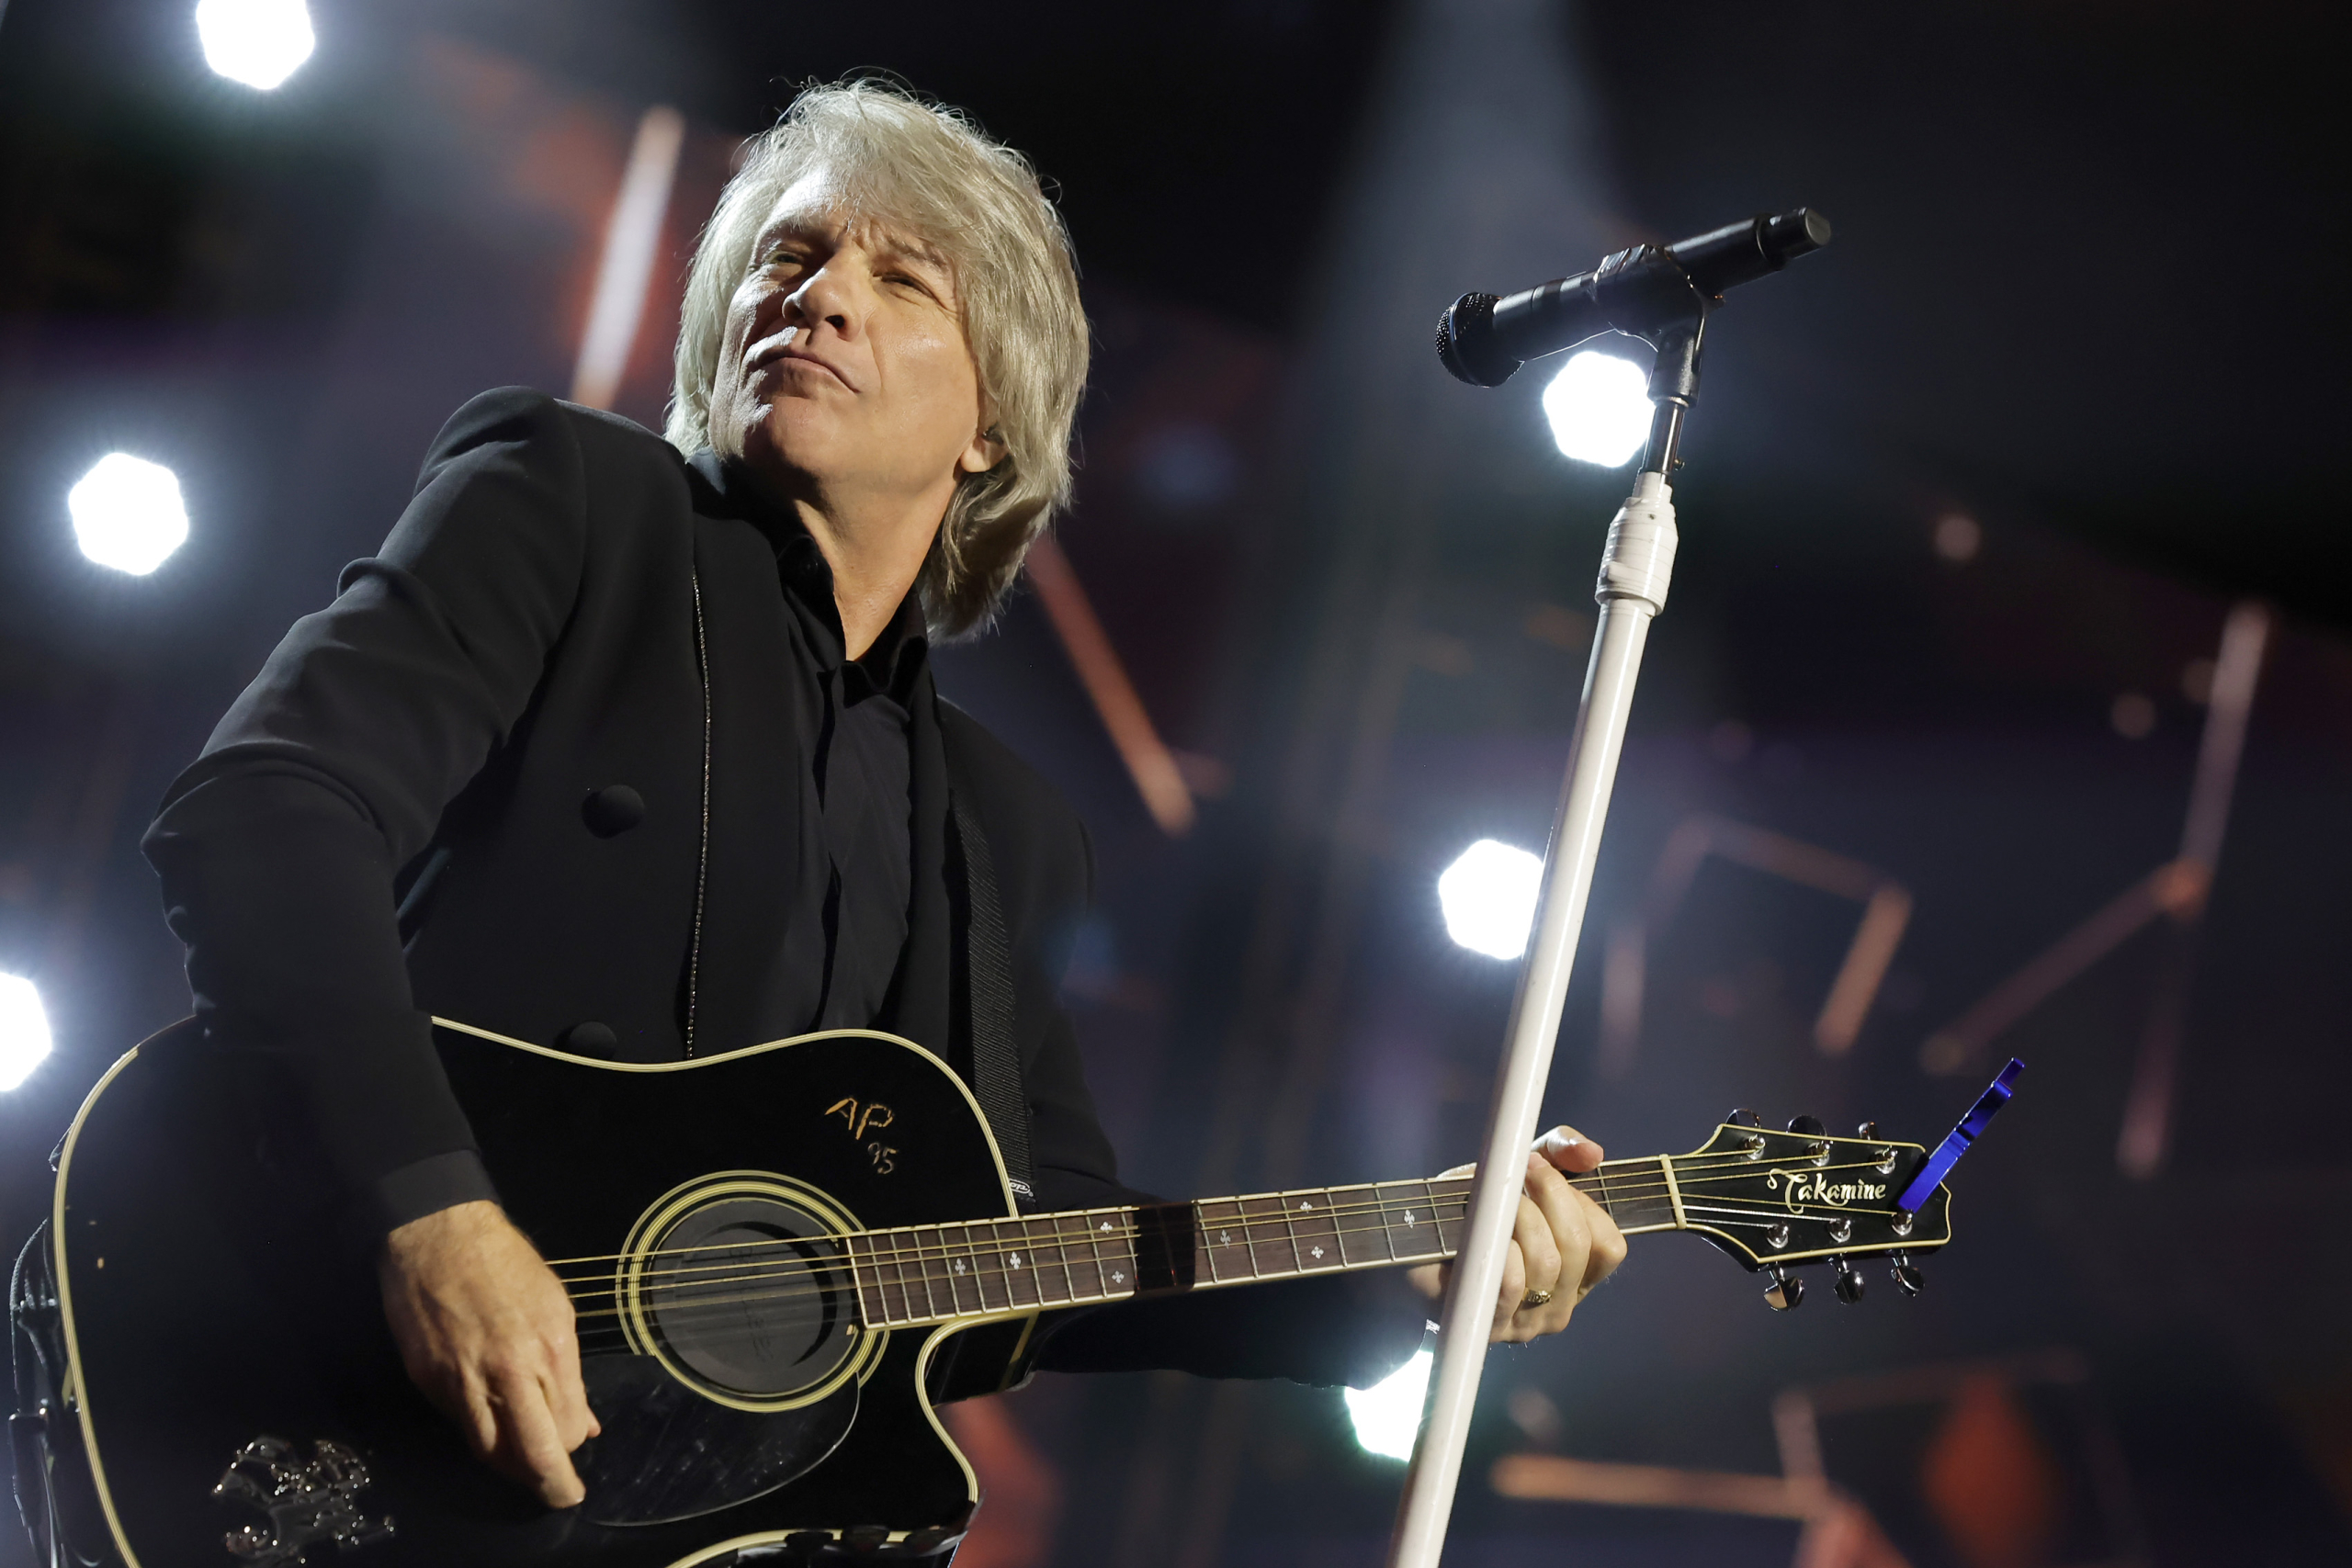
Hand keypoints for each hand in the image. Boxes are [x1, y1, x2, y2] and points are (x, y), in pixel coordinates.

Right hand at [378, 1200, 599, 1507]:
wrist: (437, 1236)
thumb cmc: (505, 1263)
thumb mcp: (556, 1306)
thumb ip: (567, 1370)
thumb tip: (582, 1421)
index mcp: (549, 1347)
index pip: (567, 1425)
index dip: (573, 1446)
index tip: (577, 1451)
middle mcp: (509, 1371)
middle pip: (533, 1453)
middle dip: (552, 1484)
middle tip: (562, 1496)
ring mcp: (464, 1380)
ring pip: (491, 1451)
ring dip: (513, 1470)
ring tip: (528, 1473)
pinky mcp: (429, 1381)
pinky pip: (461, 1425)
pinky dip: (481, 1436)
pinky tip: (494, 1434)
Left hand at [1406, 1126, 1627, 1343]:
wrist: (1411, 1242)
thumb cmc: (1469, 1211)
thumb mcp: (1517, 1170)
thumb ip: (1559, 1152)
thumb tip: (1593, 1154)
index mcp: (1576, 1275)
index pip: (1610, 1246)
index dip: (1585, 1204)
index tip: (1544, 1171)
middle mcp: (1558, 1305)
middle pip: (1579, 1248)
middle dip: (1552, 1196)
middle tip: (1521, 1170)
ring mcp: (1527, 1322)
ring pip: (1548, 1264)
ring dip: (1520, 1217)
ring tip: (1495, 1201)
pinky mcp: (1490, 1325)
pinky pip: (1511, 1282)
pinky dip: (1498, 1249)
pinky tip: (1481, 1235)